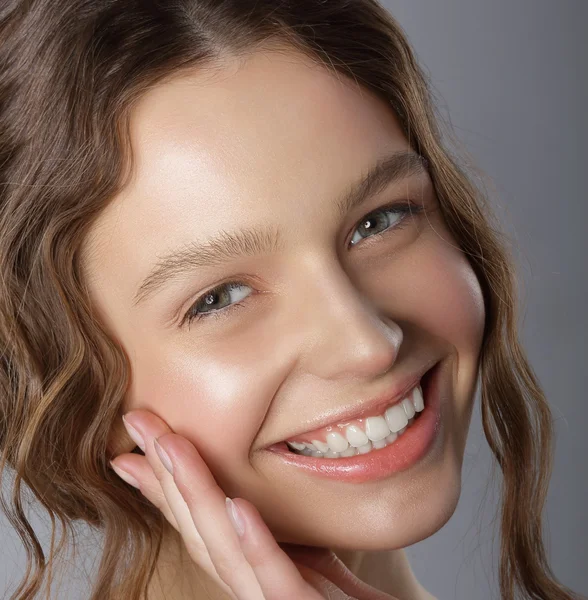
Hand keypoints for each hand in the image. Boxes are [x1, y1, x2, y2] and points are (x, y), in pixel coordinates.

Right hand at [110, 409, 397, 599]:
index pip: (196, 523)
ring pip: (224, 550)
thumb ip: (267, 532)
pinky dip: (254, 542)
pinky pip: (277, 578)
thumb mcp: (301, 555)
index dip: (160, 485)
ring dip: (197, 494)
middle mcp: (250, 588)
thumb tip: (236, 494)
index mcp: (247, 569)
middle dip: (164, 474)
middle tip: (138, 423)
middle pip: (199, 530)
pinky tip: (237, 505)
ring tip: (172, 446)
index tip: (131, 446)